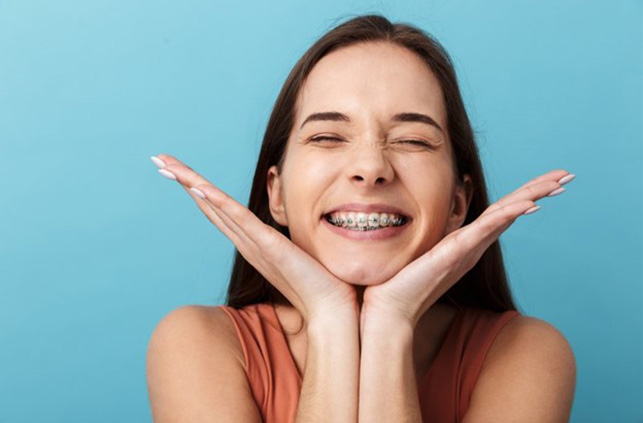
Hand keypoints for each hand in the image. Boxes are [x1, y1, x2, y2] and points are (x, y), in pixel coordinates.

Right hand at [152, 154, 357, 324]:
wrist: (331, 310)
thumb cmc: (319, 284)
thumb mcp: (297, 252)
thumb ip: (286, 241)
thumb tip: (292, 232)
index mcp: (252, 242)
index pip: (219, 209)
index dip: (197, 188)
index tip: (178, 169)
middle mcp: (247, 242)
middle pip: (208, 204)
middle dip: (184, 181)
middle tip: (159, 159)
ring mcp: (255, 244)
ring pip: (216, 207)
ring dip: (191, 184)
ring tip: (167, 165)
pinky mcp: (270, 246)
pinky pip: (240, 220)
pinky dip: (218, 203)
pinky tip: (199, 187)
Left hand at [360, 170, 574, 328]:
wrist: (391, 307)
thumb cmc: (404, 280)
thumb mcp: (425, 247)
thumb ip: (438, 231)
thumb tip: (440, 213)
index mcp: (467, 242)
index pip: (501, 212)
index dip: (525, 194)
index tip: (550, 180)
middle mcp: (473, 245)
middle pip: (511, 210)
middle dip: (539, 190)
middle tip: (568, 175)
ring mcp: (467, 249)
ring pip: (505, 216)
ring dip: (532, 197)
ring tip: (558, 183)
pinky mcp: (454, 253)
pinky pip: (484, 230)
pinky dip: (508, 216)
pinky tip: (528, 204)